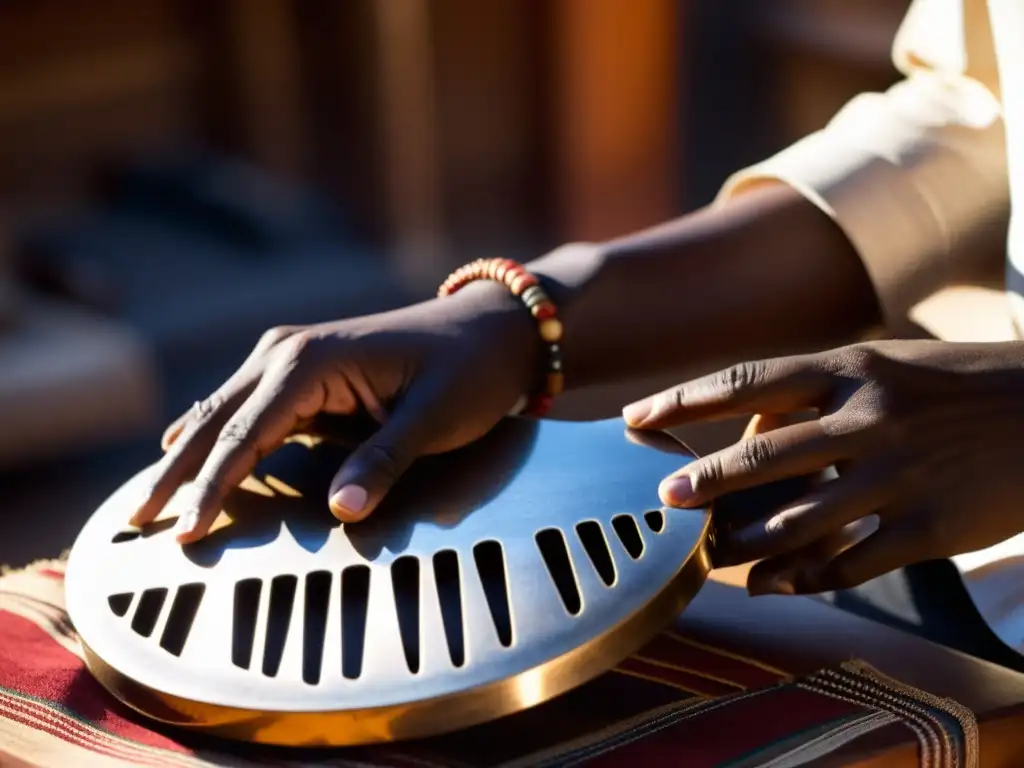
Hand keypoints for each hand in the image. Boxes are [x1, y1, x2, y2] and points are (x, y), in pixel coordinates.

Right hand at [131, 282, 537, 541]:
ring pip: (222, 411)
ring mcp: (291, 353)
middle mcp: (287, 350)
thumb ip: (385, 460)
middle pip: (216, 421)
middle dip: (177, 473)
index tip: (183, 534)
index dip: (211, 488)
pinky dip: (213, 433)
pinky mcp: (303, 367)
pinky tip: (181, 451)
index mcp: (311, 361)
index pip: (245, 435)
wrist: (491, 328)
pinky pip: (244, 406)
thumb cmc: (470, 370)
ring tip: (147, 499)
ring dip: (186, 455)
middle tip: (136, 521)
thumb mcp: (436, 417)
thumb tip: (343, 510)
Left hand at [623, 340, 1023, 594]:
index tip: (634, 416)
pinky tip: (771, 585)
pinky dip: (804, 579)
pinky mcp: (929, 528)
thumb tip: (748, 427)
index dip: (684, 400)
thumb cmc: (955, 384)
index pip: (747, 381)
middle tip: (661, 498)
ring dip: (747, 542)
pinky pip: (851, 563)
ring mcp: (898, 475)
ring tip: (709, 554)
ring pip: (802, 520)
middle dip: (705, 479)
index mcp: (851, 369)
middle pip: (765, 455)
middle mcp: (868, 419)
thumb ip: (818, 391)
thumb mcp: (885, 364)